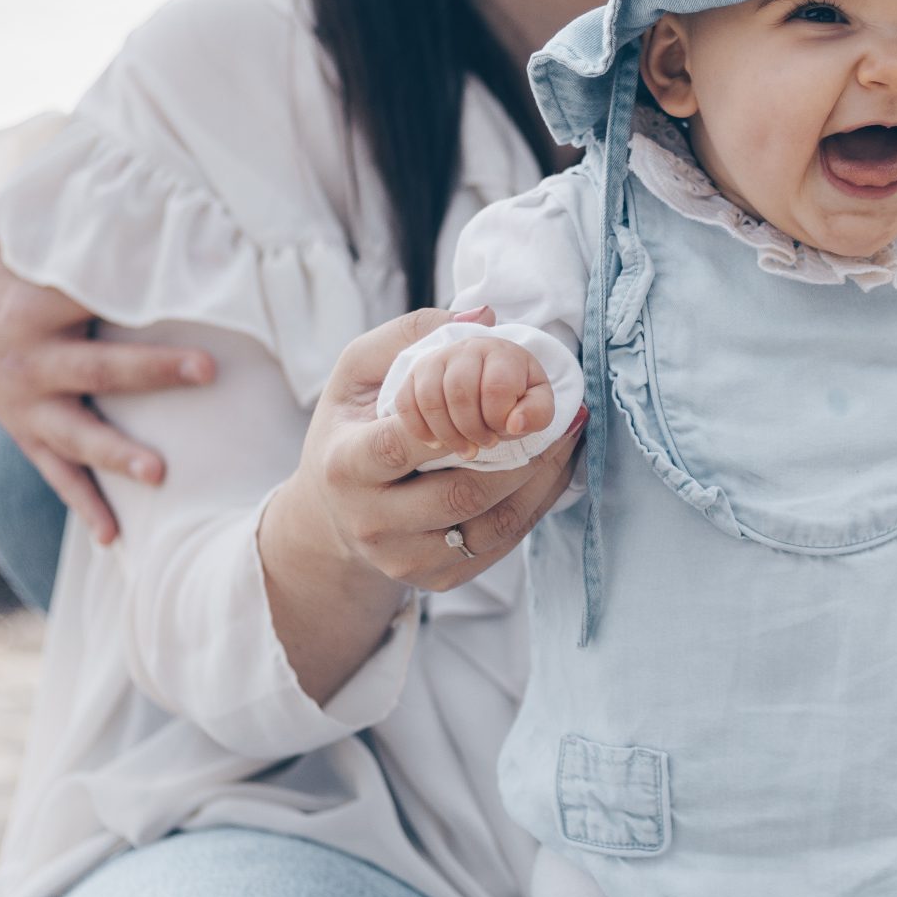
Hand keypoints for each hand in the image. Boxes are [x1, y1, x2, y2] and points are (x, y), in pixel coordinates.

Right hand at [0, 237, 214, 543]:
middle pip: (96, 367)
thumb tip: (118, 174)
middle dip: (152, 371)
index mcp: (33, 305)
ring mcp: (28, 407)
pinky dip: (86, 509)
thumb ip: (69, 222)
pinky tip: (115, 539)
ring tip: (159, 473)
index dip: (133, 289)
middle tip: (207, 369)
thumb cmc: (13, 277)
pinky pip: (58, 478)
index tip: (191, 287)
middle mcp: (30, 360)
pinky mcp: (30, 438)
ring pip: (76, 435)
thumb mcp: (28, 243)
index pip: (89, 295)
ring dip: (118, 455)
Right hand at [259, 307, 586, 702]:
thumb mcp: (357, 373)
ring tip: (566, 438)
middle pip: (460, 494)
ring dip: (539, 481)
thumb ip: (410, 335)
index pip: (404, 445)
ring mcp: (405, 559)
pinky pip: (500, 545)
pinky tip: (551, 470)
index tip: (502, 396)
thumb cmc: (350, 430)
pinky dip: (535, 506)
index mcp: (345, 466)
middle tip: (555, 416)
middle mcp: (371, 522)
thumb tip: (482, 316)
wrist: (331, 519)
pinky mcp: (436, 580)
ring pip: (490, 526)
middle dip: (517, 455)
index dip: (459, 419)